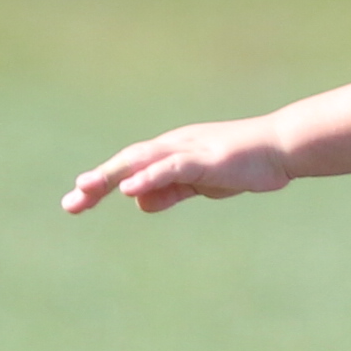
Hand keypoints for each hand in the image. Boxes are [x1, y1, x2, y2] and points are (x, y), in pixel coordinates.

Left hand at [61, 120, 288, 215]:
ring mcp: (188, 150)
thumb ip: (170, 191)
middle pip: (126, 162)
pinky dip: (149, 176)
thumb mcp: (200, 184)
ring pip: (142, 160)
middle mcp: (172, 147)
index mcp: (170, 154)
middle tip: (70, 203)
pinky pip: (171, 168)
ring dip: (113, 174)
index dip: (101, 184)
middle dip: (97, 181)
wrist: (280, 150)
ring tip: (86, 188)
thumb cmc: (243, 165)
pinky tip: (129, 188)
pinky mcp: (205, 159)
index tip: (76, 203)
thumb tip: (138, 201)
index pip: (128, 169)